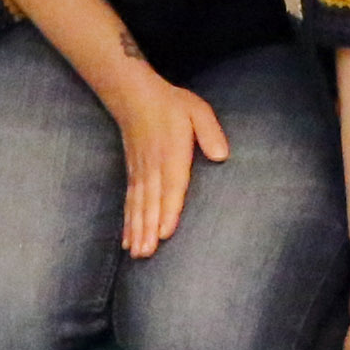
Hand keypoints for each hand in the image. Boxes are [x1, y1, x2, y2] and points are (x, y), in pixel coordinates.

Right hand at [114, 78, 233, 258]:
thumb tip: (222, 155)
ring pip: (138, 206)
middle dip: (148, 229)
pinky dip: (127, 223)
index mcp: (172, 152)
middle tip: (148, 253)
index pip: (172, 185)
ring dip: (137, 231)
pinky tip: (127, 242)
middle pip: (151, 202)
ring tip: (137, 253)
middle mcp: (153, 166)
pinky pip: (130, 203)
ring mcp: (140, 172)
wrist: (134, 96)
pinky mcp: (133, 176)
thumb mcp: (197, 110)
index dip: (168, 209)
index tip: (166, 232)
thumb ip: (209, 132)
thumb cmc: (171, 105)